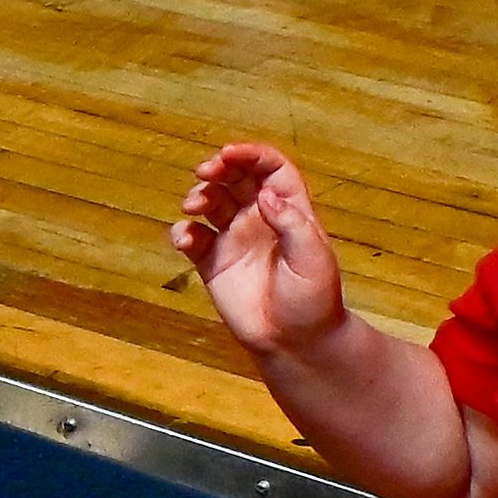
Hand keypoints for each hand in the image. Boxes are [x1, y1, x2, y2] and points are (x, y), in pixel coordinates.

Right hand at [171, 144, 351, 361]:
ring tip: (193, 206)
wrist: (295, 342)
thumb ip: (291, 224)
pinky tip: (185, 239)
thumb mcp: (314, 259)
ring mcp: (234, 239)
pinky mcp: (213, 263)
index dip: (250, 155)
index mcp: (290, 210)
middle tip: (205, 172)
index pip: (270, 169)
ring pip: (211, 202)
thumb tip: (264, 196)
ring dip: (199, 195)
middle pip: (236, 178)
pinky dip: (183, 232)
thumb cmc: (313, 301)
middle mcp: (260, 218)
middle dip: (218, 168)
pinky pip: (192, 238)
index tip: (228, 154)